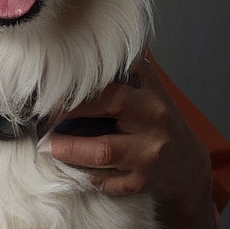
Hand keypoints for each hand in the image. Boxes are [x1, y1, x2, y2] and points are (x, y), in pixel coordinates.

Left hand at [49, 53, 216, 228]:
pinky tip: (69, 166)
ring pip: (103, 150)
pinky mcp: (142, 183)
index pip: (111, 77)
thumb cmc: (155, 118)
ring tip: (47, 144)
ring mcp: (149, 152)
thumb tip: (79, 46)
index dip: (78, 83)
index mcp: (148, 90)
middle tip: (42, 114)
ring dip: (68, 147)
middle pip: (109, 106)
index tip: (50, 84)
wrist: (187, 165)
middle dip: (70, 110)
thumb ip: (119, 68)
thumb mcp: (145, 88)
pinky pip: (106, 180)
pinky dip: (84, 173)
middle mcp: (152, 118)